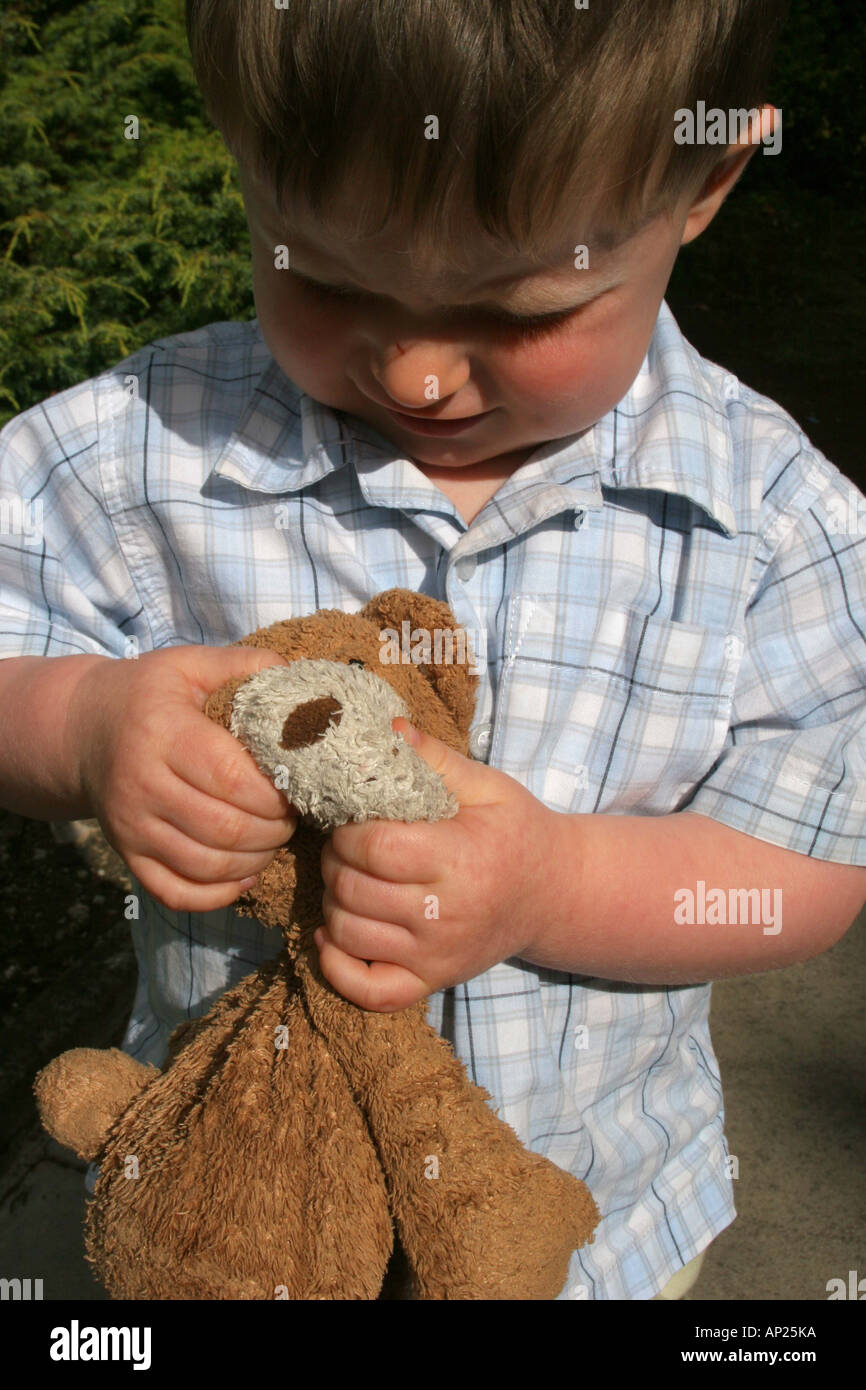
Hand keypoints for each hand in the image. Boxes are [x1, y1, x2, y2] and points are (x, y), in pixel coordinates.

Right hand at [69, 645, 297, 911]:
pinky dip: (221, 894)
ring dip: (257, 860)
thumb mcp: (190, 665)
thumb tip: (304, 682)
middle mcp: (141, 787)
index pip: (231, 777)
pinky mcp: (128, 857)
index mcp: (161, 734)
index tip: (297, 783)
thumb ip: (247, 666)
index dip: (275, 791)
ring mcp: (131, 828)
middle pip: (225, 828)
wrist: (81, 730)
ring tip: (273, 836)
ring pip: (208, 866)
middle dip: (275, 828)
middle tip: (292, 813)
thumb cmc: (148, 695)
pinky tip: (245, 873)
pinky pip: (178, 893)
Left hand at [314, 716, 563, 1010]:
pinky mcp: (431, 981)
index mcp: (460, 860)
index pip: (375, 849)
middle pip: (354, 891)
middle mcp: (446, 915)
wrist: (554, 895)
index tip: (353, 818)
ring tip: (348, 878)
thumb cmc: (517, 833)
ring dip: (332, 903)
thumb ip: (434, 759)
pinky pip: (369, 991)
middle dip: (335, 861)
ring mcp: (437, 955)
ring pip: (350, 935)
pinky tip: (333, 935)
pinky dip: (338, 967)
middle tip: (345, 845)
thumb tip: (387, 728)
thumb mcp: (487, 787)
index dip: (348, 831)